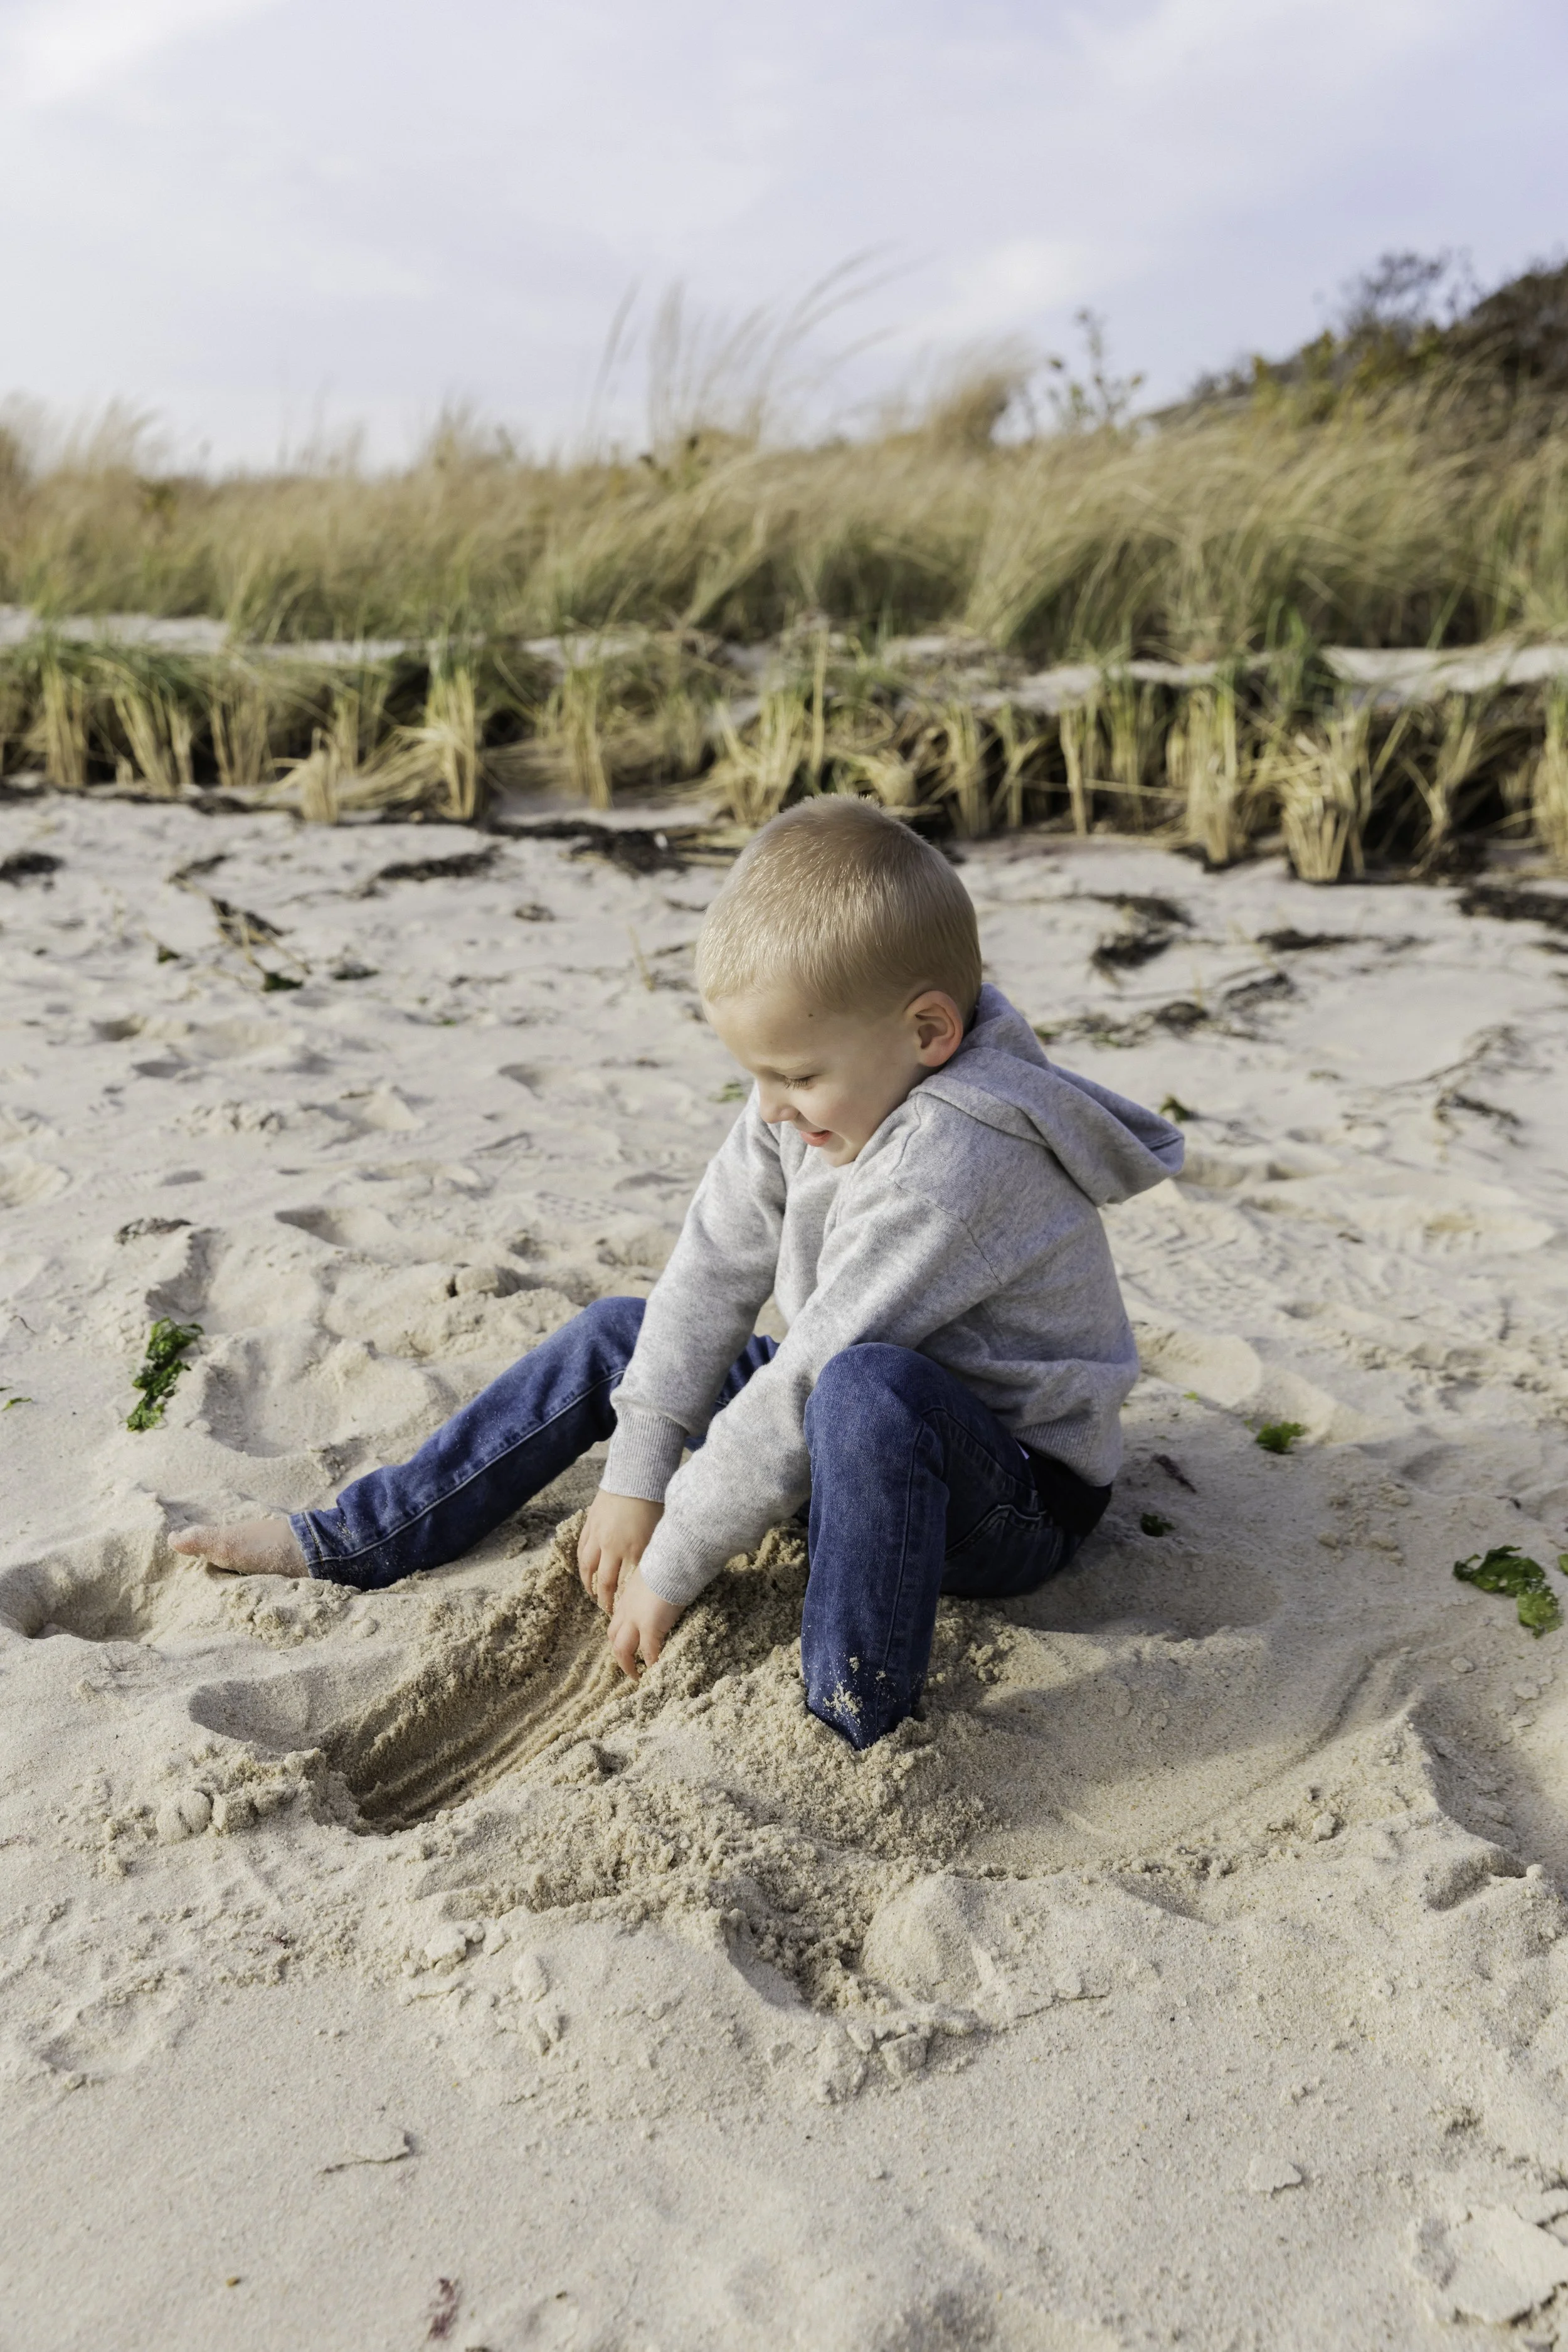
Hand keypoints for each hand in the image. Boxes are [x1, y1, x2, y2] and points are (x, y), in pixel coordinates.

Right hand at [577, 1489, 662, 1615]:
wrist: (636, 1477)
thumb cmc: (653, 1504)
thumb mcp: (658, 1534)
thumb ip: (650, 1556)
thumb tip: (648, 1575)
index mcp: (632, 1550)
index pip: (624, 1585)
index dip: (621, 1601)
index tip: (622, 1612)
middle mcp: (611, 1547)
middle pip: (603, 1581)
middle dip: (603, 1599)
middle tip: (605, 1609)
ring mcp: (597, 1535)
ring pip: (586, 1567)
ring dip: (588, 1584)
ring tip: (592, 1593)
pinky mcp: (589, 1524)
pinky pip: (580, 1548)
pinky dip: (581, 1562)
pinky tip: (584, 1569)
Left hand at [608, 1567, 682, 1678]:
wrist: (674, 1560)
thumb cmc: (669, 1563)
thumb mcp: (654, 1575)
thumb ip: (653, 1587)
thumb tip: (665, 1589)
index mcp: (628, 1597)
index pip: (617, 1621)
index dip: (621, 1634)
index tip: (629, 1645)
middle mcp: (626, 1610)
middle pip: (613, 1637)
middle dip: (619, 1654)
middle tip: (629, 1666)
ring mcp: (636, 1620)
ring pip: (621, 1649)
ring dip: (627, 1665)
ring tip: (637, 1676)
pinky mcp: (650, 1627)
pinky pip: (647, 1652)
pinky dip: (650, 1663)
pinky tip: (656, 1670)